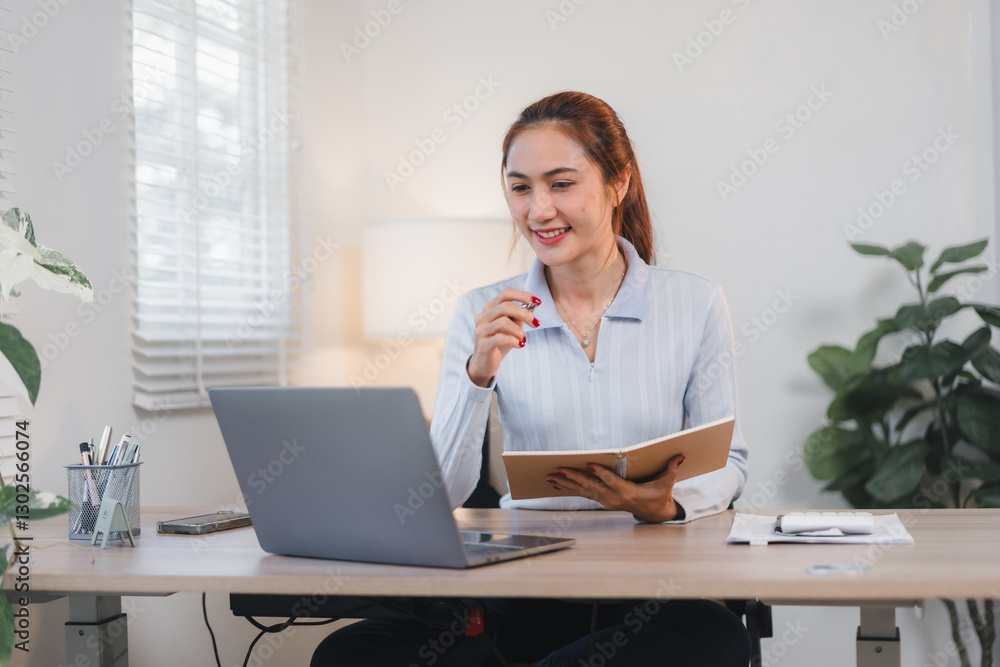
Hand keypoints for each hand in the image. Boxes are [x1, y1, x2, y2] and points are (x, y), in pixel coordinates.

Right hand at [467, 288, 540, 386]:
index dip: (523, 295)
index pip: (506, 293)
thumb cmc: (500, 343)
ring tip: (523, 339)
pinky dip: (514, 341)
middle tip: (536, 323)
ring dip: (519, 330)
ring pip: (503, 322)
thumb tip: (534, 305)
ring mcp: (481, 330)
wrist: (485, 364)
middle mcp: (483, 317)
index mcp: (490, 308)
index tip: (538, 302)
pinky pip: (500, 339)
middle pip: (505, 306)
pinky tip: (520, 345)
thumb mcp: (512, 326)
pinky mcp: (483, 345)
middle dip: (525, 313)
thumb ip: (520, 315)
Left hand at [547, 455, 684, 522]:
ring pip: (583, 491)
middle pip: (591, 486)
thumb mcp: (667, 483)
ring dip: (566, 483)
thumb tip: (680, 455)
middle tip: (558, 470)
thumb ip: (672, 469)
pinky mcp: (602, 500)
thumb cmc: (659, 495)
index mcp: (628, 492)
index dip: (601, 473)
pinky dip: (569, 488)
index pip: (612, 481)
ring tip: (550, 477)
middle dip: (574, 478)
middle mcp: (613, 498)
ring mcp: (606, 500)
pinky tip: (556, 483)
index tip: (589, 464)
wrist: (654, 514)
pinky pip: (583, 494)